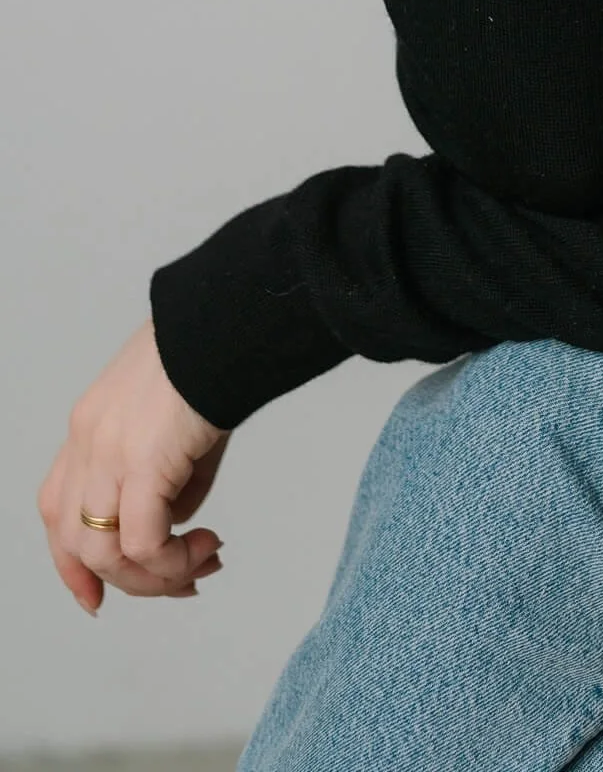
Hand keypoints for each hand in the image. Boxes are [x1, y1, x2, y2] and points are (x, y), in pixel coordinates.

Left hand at [37, 318, 231, 614]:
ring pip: (104, 553)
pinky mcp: (142, 463)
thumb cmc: (213, 357)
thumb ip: (166, 478)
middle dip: (129, 580)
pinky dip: (172, 560)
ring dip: (154, 576)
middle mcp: (86, 442)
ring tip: (201, 562)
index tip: (97, 596)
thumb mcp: (177, 424)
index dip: (71, 563)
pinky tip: (207, 545)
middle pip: (76, 543)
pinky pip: (143, 541)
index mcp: (89, 427)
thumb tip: (175, 523)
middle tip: (182, 581)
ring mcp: (108, 453)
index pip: (57, 509)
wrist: (228, 322)